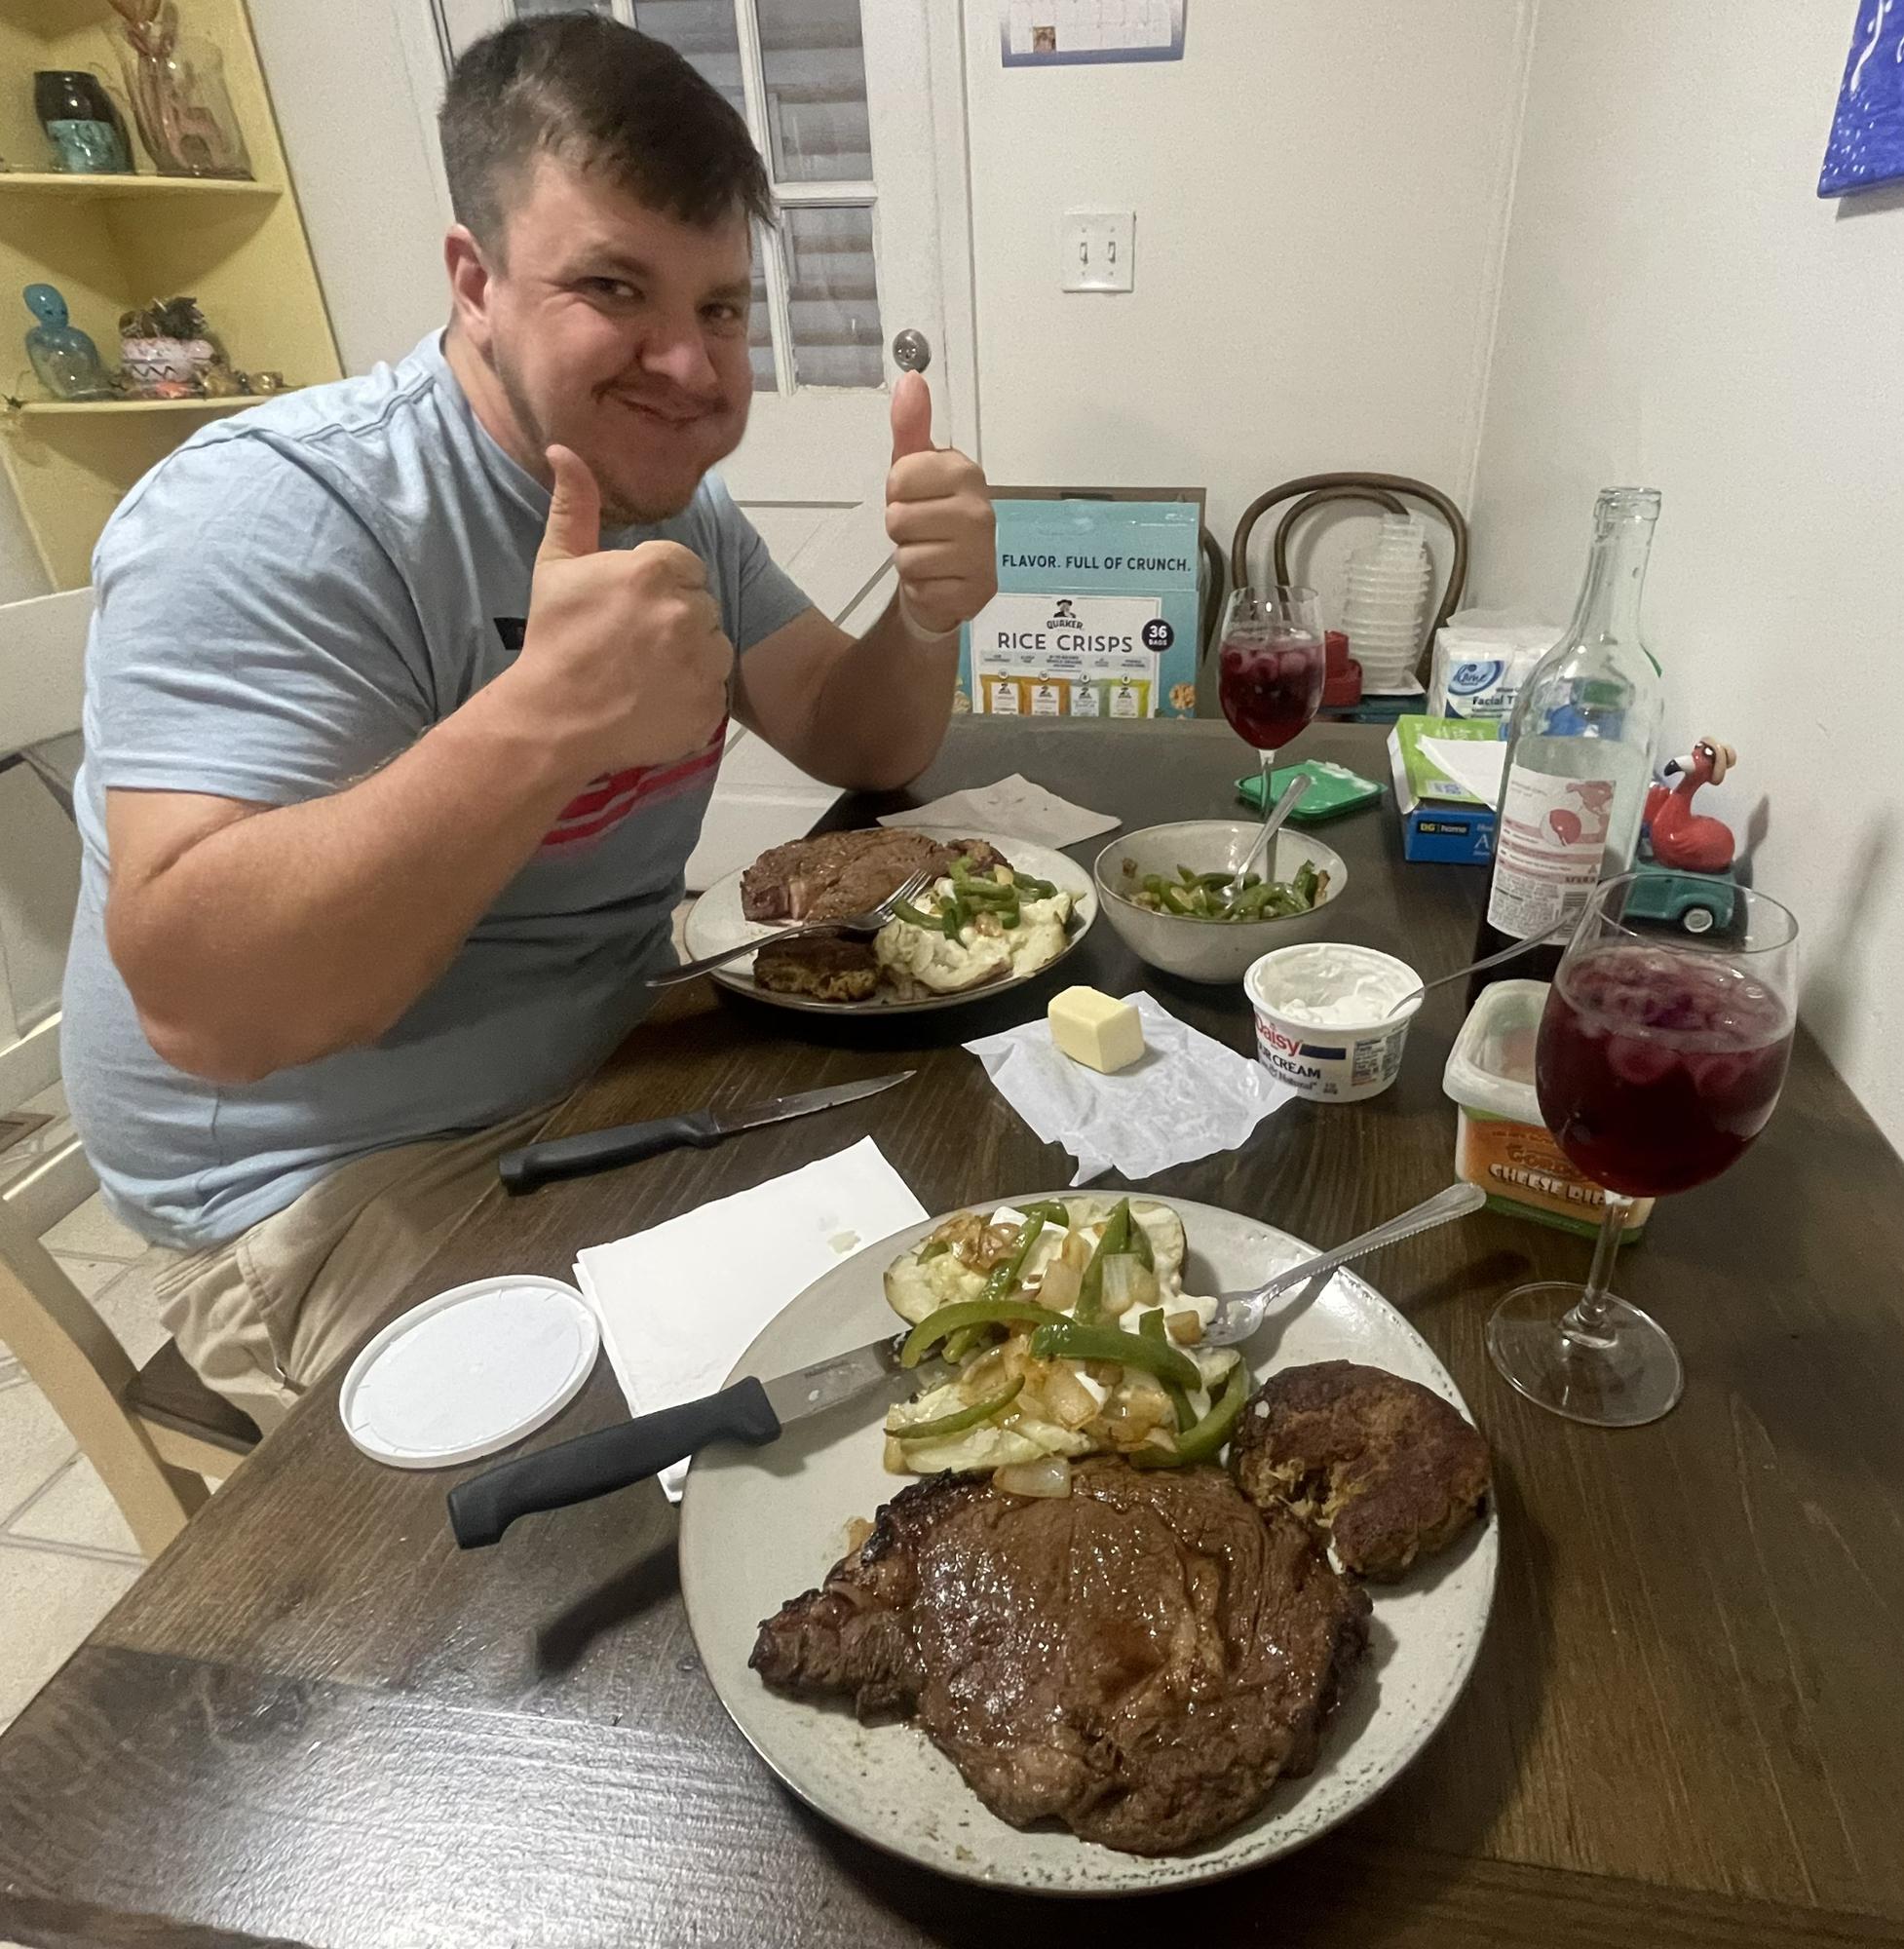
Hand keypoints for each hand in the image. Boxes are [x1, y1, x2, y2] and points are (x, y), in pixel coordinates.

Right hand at [504, 446, 733, 777]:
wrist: (552, 718)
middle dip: (676, 621)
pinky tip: (655, 703)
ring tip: (645, 676)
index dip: (658, 588)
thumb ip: (574, 505)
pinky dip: (692, 698)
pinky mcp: (710, 707)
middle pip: (702, 607)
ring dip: (690, 659)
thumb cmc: (553, 638)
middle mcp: (690, 611)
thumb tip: (564, 450)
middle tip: (633, 646)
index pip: (685, 568)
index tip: (627, 611)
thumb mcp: (557, 564)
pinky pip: (713, 693)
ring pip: (714, 649)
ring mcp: (704, 663)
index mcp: (659, 569)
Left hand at [885, 372, 995, 637]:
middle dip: (901, 530)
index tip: (914, 499)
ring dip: (909, 561)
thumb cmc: (929, 517)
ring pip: (908, 557)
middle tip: (921, 532)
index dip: (896, 492)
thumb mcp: (914, 469)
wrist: (949, 579)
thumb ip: (910, 426)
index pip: (899, 477)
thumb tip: (911, 378)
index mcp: (966, 473)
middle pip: (899, 518)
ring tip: (929, 555)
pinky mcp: (978, 591)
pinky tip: (938, 580)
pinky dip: (921, 590)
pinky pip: (922, 589)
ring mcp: (982, 554)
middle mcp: (981, 511)